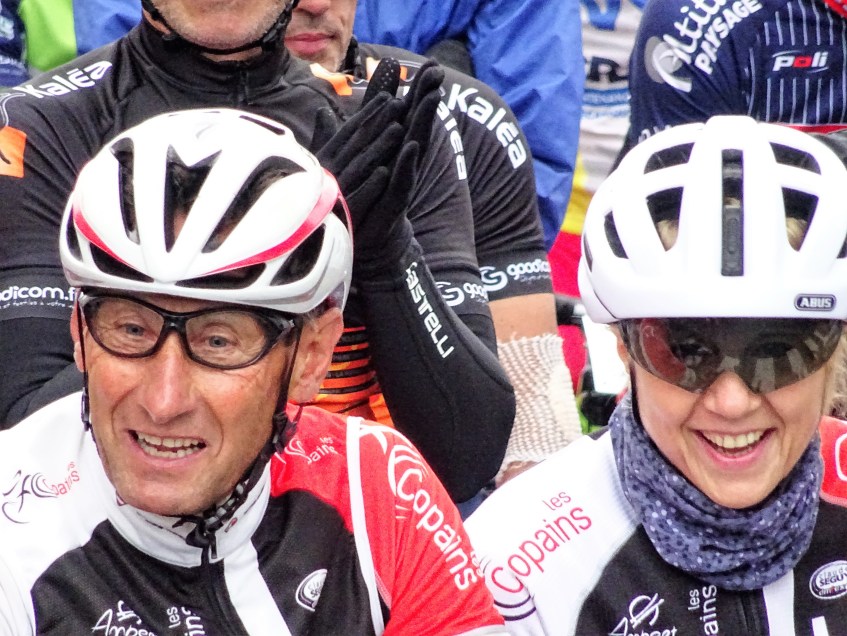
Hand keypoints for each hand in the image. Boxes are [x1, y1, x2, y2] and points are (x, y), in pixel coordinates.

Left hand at [311, 58, 444, 276]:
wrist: (367, 240)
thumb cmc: (362, 196)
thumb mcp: (350, 160)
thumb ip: (341, 136)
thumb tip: (326, 105)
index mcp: (393, 148)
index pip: (405, 114)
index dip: (415, 90)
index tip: (428, 64)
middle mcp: (401, 160)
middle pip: (415, 123)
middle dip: (426, 96)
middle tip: (437, 71)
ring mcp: (400, 179)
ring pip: (415, 144)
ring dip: (424, 121)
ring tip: (433, 97)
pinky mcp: (395, 201)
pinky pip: (403, 179)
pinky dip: (407, 162)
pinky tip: (411, 145)